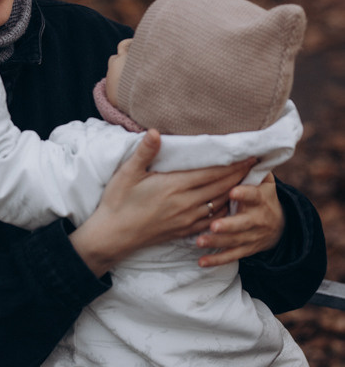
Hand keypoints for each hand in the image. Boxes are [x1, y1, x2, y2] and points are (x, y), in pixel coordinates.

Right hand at [70, 133, 255, 277]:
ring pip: (219, 204)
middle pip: (221, 187)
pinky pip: (212, 219)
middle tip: (255, 163)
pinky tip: (228, 203)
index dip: (232, 164)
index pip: (211, 173)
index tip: (248, 153)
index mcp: (174, 186)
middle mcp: (185, 204)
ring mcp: (186, 219)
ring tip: (247, 180)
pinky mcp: (184, 231)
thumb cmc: (118, 202)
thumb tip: (154, 131)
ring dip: (235, 191)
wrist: (112, 236)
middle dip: (239, 174)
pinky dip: (224, 209)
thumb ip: (144, 152)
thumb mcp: (127, 173)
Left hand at [196, 173, 284, 267]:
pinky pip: (230, 256)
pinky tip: (202, 262)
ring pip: (234, 241)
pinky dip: (216, 260)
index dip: (244, 194)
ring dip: (217, 243)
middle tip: (214, 225)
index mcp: (260, 198)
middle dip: (229, 225)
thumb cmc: (263, 195)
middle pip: (243, 224)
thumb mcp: (264, 180)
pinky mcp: (245, 249)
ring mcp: (251, 236)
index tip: (233, 191)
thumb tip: (244, 147)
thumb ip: (252, 168)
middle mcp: (257, 219)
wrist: (280, 225)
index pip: (253, 195)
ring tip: (200, 242)